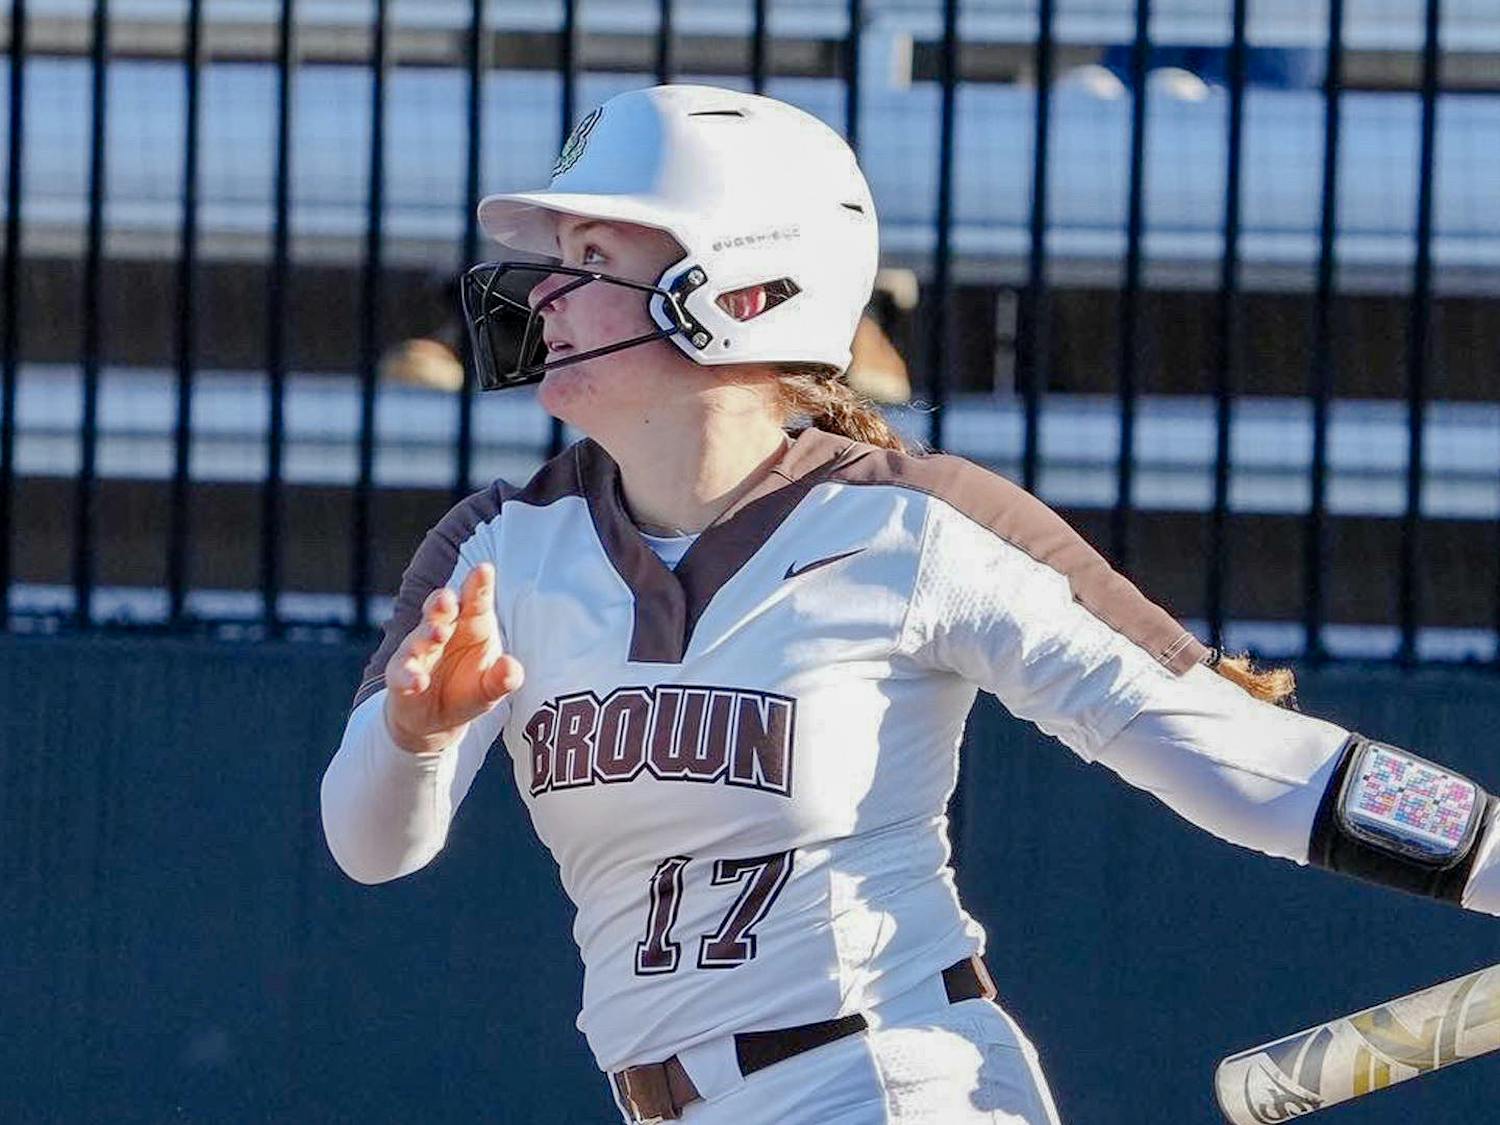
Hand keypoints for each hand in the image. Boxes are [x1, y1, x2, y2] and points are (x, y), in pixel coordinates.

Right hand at [382, 563, 524, 754]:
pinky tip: (418, 682)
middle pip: (441, 610)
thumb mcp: (490, 688)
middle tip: (448, 598)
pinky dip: (409, 677)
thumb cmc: (466, 690)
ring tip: (438, 634)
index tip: (484, 570)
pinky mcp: (400, 676)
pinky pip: (402, 673)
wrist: (434, 721)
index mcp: (471, 625)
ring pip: (419, 637)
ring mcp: (418, 651)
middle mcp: (442, 630)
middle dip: (443, 602)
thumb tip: (512, 666)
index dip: (479, 585)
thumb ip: (503, 678)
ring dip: (427, 634)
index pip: (476, 601)